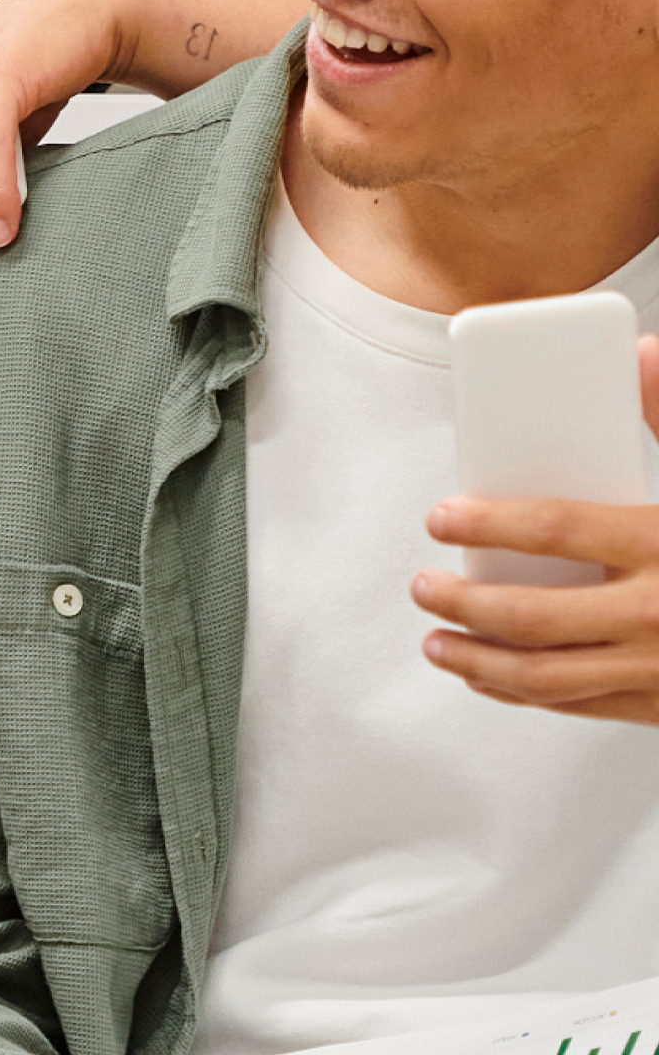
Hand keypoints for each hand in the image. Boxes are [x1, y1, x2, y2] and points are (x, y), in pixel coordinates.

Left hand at [415, 334, 658, 723]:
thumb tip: (643, 353)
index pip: (556, 529)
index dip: (487, 523)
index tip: (442, 516)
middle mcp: (656, 615)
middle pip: (531, 614)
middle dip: (462, 601)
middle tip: (423, 584)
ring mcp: (657, 669)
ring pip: (545, 675)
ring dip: (477, 660)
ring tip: (437, 640)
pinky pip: (578, 706)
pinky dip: (523, 694)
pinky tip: (489, 677)